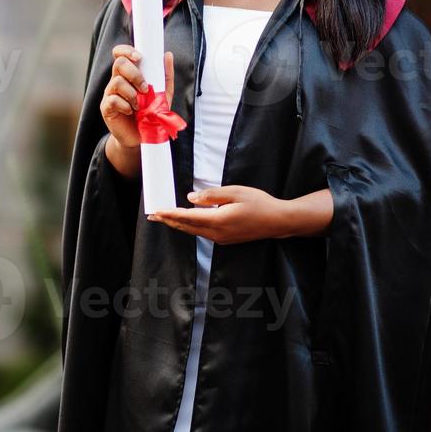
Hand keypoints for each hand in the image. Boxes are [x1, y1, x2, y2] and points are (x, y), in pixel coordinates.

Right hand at [100, 44, 174, 148]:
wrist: (141, 137)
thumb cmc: (150, 113)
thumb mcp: (162, 94)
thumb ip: (165, 75)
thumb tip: (168, 54)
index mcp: (128, 74)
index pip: (120, 54)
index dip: (127, 51)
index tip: (139, 57)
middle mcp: (117, 81)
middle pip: (119, 64)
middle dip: (135, 74)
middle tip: (144, 88)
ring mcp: (110, 94)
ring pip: (116, 82)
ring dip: (132, 93)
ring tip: (139, 105)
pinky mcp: (106, 108)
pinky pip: (112, 100)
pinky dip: (125, 105)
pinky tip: (131, 111)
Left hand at [148, 185, 286, 243]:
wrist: (277, 221)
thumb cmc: (259, 203)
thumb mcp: (235, 192)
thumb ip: (211, 195)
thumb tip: (190, 199)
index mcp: (218, 220)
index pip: (187, 217)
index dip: (170, 214)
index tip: (157, 211)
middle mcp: (217, 233)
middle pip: (187, 227)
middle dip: (169, 221)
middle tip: (153, 216)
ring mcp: (221, 238)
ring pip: (193, 232)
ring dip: (178, 225)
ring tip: (165, 218)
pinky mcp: (226, 239)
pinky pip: (202, 233)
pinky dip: (190, 227)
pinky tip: (186, 222)